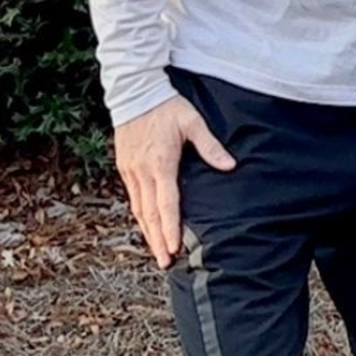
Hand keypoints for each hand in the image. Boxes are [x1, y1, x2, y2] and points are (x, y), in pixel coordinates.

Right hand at [114, 96, 234, 267]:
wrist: (134, 93)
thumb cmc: (167, 107)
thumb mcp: (193, 122)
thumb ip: (210, 146)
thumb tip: (230, 166)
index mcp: (160, 162)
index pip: (166, 202)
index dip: (170, 227)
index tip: (173, 247)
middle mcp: (142, 171)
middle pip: (150, 213)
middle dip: (157, 240)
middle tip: (166, 262)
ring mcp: (130, 170)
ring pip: (139, 209)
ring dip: (148, 232)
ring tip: (157, 252)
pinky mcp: (125, 167)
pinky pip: (133, 198)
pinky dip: (141, 216)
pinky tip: (148, 226)